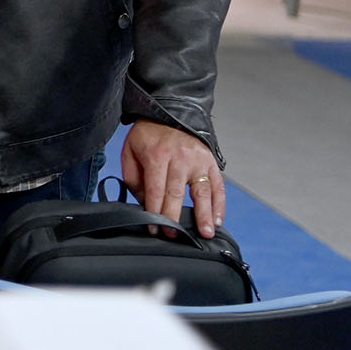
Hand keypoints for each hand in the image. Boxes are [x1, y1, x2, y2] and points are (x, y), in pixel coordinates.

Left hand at [121, 120, 223, 237]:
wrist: (170, 114)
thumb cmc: (148, 136)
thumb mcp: (130, 151)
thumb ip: (133, 178)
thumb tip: (142, 202)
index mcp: (157, 155)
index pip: (156, 189)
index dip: (154, 211)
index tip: (153, 228)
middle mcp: (180, 158)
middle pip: (177, 194)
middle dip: (174, 218)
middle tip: (173, 235)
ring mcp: (198, 161)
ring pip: (202, 192)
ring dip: (204, 215)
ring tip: (205, 233)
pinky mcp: (211, 163)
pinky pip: (217, 186)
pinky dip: (219, 204)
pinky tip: (218, 220)